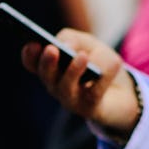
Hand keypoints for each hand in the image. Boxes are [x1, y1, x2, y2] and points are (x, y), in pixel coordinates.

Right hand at [21, 29, 141, 135]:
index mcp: (50, 68)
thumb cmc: (97, 62)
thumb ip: (74, 39)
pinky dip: (105, 77)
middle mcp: (55, 86)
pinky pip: (95, 92)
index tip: (33, 44)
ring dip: (73, 71)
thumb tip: (66, 45)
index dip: (29, 55)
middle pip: (47, 76)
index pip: (32, 63)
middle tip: (51, 49)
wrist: (119, 91)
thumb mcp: (86, 43)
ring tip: (82, 56)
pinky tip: (113, 63)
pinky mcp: (89, 109)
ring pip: (67, 88)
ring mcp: (71, 100)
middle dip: (48, 63)